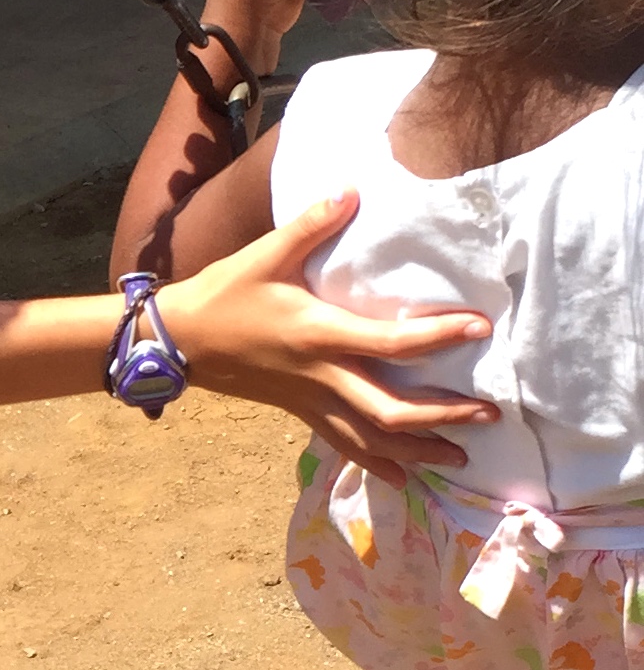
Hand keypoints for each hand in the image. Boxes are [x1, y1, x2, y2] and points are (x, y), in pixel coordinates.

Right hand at [155, 192, 497, 486]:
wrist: (180, 339)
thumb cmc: (225, 294)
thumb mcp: (265, 254)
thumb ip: (312, 224)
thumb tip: (352, 190)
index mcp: (318, 335)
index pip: (391, 344)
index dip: (439, 337)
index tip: (480, 327)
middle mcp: (321, 376)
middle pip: (391, 411)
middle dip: (442, 417)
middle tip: (488, 414)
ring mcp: (310, 401)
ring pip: (371, 439)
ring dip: (417, 452)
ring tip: (459, 459)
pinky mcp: (300, 412)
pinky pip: (344, 445)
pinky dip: (377, 464)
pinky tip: (404, 480)